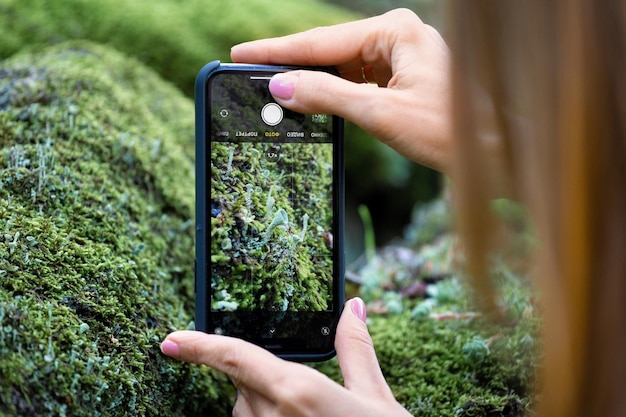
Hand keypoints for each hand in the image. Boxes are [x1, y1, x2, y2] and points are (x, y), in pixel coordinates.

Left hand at [161, 298, 411, 416]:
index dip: (199, 345)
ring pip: (248, 415)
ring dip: (265, 409)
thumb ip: (355, 350)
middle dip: (261, 379)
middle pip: (244, 387)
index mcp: (297, 392)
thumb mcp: (375, 397)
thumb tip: (353, 308)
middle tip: (303, 393)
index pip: (235, 358)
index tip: (171, 340)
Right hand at [230, 8, 452, 173]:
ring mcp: (401, 55)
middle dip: (293, 65)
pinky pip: (358, 79)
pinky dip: (335, 91)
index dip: (279, 51)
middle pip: (330, 49)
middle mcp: (397, 36)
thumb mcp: (379, 113)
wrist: (490, 153)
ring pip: (343, 66)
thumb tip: (282, 87)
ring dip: (314, 81)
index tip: (242, 53)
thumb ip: (327, 96)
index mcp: (395, 32)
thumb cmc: (448, 131)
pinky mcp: (402, 76)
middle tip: (252, 74)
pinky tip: (315, 100)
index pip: (322, 41)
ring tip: (277, 92)